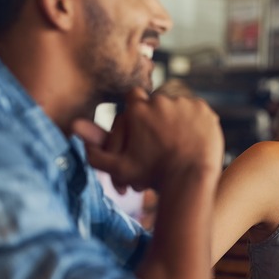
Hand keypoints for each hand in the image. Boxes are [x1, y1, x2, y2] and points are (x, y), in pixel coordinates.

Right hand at [73, 88, 223, 191]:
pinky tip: (193, 139)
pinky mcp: (204, 110)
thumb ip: (95, 151)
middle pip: (157, 102)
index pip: (134, 98)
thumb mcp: (119, 168)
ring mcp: (184, 103)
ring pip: (177, 106)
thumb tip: (74, 127)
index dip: (138, 110)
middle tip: (163, 138)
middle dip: (158, 117)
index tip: (143, 125)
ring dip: (177, 118)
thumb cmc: (152, 175)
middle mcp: (160, 100)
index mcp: (138, 109)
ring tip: (178, 140)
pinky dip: (195, 123)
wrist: (189, 180)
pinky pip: (197, 111)